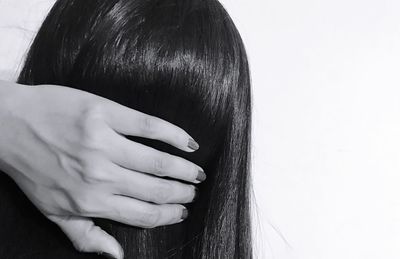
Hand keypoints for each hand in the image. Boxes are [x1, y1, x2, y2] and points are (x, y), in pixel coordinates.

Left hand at [0, 81, 203, 258]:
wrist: (8, 126)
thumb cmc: (32, 170)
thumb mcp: (53, 212)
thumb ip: (86, 236)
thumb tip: (116, 255)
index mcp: (90, 201)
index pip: (142, 215)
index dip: (168, 216)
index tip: (182, 212)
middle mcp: (101, 176)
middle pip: (155, 189)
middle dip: (181, 193)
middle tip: (194, 192)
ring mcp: (104, 143)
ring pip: (158, 160)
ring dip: (183, 169)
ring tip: (197, 173)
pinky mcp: (105, 114)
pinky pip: (149, 126)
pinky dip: (174, 134)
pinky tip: (188, 142)